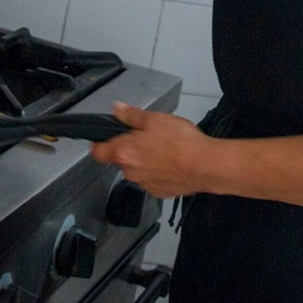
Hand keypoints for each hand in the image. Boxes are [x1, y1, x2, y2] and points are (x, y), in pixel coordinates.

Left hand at [89, 103, 210, 198]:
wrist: (205, 166)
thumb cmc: (179, 140)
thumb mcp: (154, 119)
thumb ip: (131, 115)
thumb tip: (116, 109)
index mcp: (123, 152)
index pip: (97, 152)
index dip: (99, 144)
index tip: (106, 138)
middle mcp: (130, 172)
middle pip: (121, 159)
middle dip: (131, 149)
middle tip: (148, 137)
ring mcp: (145, 184)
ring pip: (138, 170)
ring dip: (146, 161)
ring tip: (165, 149)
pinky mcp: (160, 193)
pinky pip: (153, 180)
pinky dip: (159, 172)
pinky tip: (173, 163)